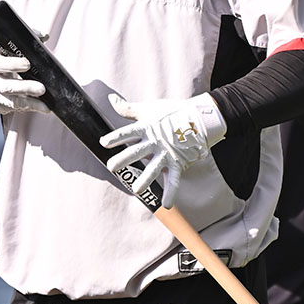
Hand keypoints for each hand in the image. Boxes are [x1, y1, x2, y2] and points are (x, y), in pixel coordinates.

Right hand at [0, 48, 48, 114]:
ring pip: (10, 102)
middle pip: (6, 87)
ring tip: (45, 106)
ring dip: (30, 104)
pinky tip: (38, 107)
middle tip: (41, 89)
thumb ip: (19, 43)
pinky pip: (12, 110)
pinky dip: (26, 109)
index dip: (13, 64)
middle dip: (25, 88)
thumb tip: (43, 36)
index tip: (27, 64)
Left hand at [99, 93, 226, 207]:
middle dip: (124, 159)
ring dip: (145, 179)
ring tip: (136, 190)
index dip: (116, 137)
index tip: (103, 142)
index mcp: (147, 128)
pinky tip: (166, 204)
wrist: (200, 118)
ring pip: (154, 168)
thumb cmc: (172, 112)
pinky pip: (174, 180)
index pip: (128, 133)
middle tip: (111, 166)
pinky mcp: (178, 163)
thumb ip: (127, 109)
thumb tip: (110, 99)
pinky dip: (171, 193)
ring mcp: (167, 154)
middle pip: (137, 151)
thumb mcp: (148, 109)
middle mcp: (155, 142)